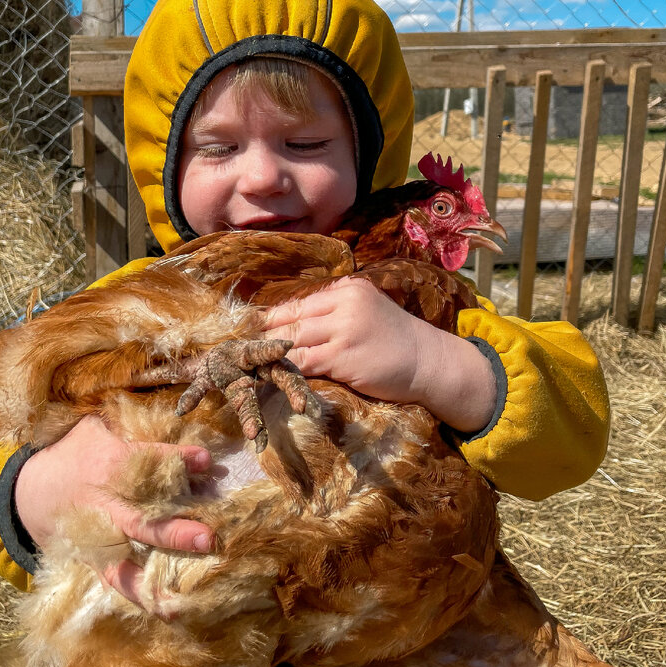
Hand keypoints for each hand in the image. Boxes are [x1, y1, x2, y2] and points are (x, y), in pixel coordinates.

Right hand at [14, 415, 214, 604]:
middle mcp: (105, 504)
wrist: (26, 492)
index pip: (148, 462)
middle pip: (141, 519)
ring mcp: (99, 536)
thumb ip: (127, 424)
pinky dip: (140, 595)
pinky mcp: (94, 558)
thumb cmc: (71, 453)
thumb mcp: (93, 427)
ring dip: (160, 571)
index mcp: (108, 465)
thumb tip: (172, 414)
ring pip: (129, 558)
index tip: (207, 461)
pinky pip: (116, 580)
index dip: (179, 461)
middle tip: (210, 537)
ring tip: (193, 587)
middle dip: (175, 530)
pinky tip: (170, 610)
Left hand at [263, 277, 495, 431]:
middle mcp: (343, 303)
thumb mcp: (366, 311)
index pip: (298, 303)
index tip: (248, 330)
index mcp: (347, 289)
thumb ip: (335, 312)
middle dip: (262, 336)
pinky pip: (303, 363)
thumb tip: (292, 323)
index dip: (271, 319)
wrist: (429, 362)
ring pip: (292, 341)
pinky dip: (284, 371)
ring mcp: (343, 329)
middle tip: (236, 349)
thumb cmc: (396, 341)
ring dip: (268, 355)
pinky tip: (270, 377)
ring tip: (246, 364)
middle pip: (289, 319)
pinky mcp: (343, 357)